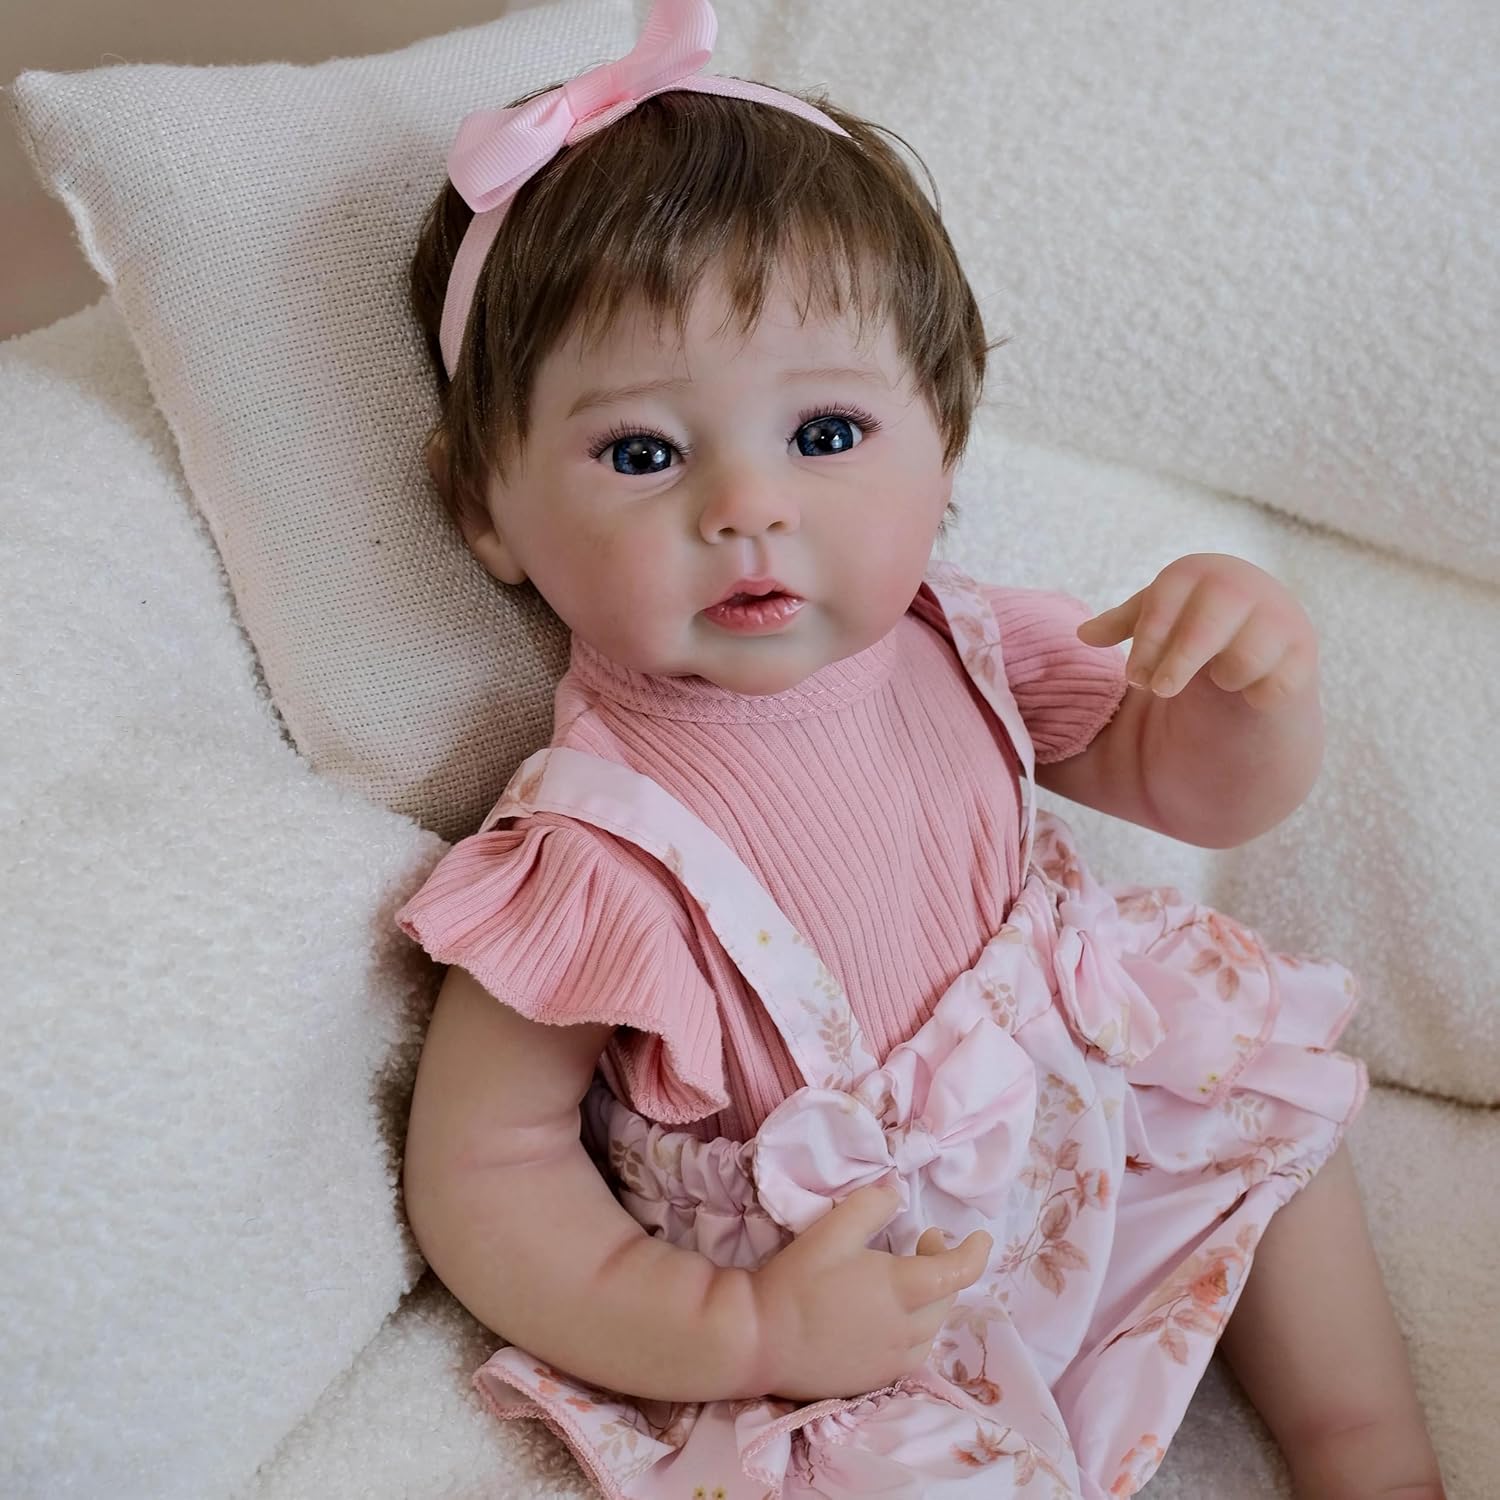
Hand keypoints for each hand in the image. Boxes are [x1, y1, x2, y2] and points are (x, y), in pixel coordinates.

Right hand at [745, 1182, 991, 1401]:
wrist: (759, 1339)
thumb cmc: (797, 1280)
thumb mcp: (832, 1230)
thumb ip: (871, 1206)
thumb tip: (898, 1195)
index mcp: (903, 1291)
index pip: (959, 1272)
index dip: (976, 1252)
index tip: (980, 1235)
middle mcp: (907, 1331)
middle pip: (947, 1299)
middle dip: (943, 1267)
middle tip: (921, 1243)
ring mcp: (892, 1361)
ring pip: (932, 1329)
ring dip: (931, 1300)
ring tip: (905, 1280)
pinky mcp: (874, 1380)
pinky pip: (913, 1353)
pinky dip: (915, 1329)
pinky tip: (888, 1317)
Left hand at [1077, 553, 1317, 711]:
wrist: (1264, 639)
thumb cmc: (1195, 624)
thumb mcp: (1157, 619)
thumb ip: (1122, 624)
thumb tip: (1085, 634)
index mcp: (1198, 572)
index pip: (1163, 605)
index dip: (1145, 646)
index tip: (1134, 678)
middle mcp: (1242, 585)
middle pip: (1203, 630)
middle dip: (1177, 664)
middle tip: (1159, 690)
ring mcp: (1279, 616)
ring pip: (1240, 662)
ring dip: (1223, 679)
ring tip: (1222, 675)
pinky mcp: (1304, 651)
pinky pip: (1273, 686)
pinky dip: (1256, 696)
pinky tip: (1253, 688)